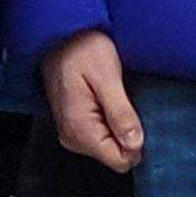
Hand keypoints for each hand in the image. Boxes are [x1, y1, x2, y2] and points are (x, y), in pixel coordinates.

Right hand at [41, 31, 143, 172]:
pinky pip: (103, 137)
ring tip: (116, 98)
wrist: (58, 36)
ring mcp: (72, 132)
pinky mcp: (75, 126)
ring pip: (111, 147)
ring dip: (120, 127)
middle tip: (125, 102)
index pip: (120, 160)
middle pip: (116, 156)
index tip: (137, 116)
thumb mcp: (106, 76)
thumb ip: (120, 112)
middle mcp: (72, 137)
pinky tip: (109, 101)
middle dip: (128, 134)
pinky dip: (112, 122)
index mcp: (79, 128)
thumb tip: (135, 143)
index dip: (136, 142)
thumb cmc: (81, 49)